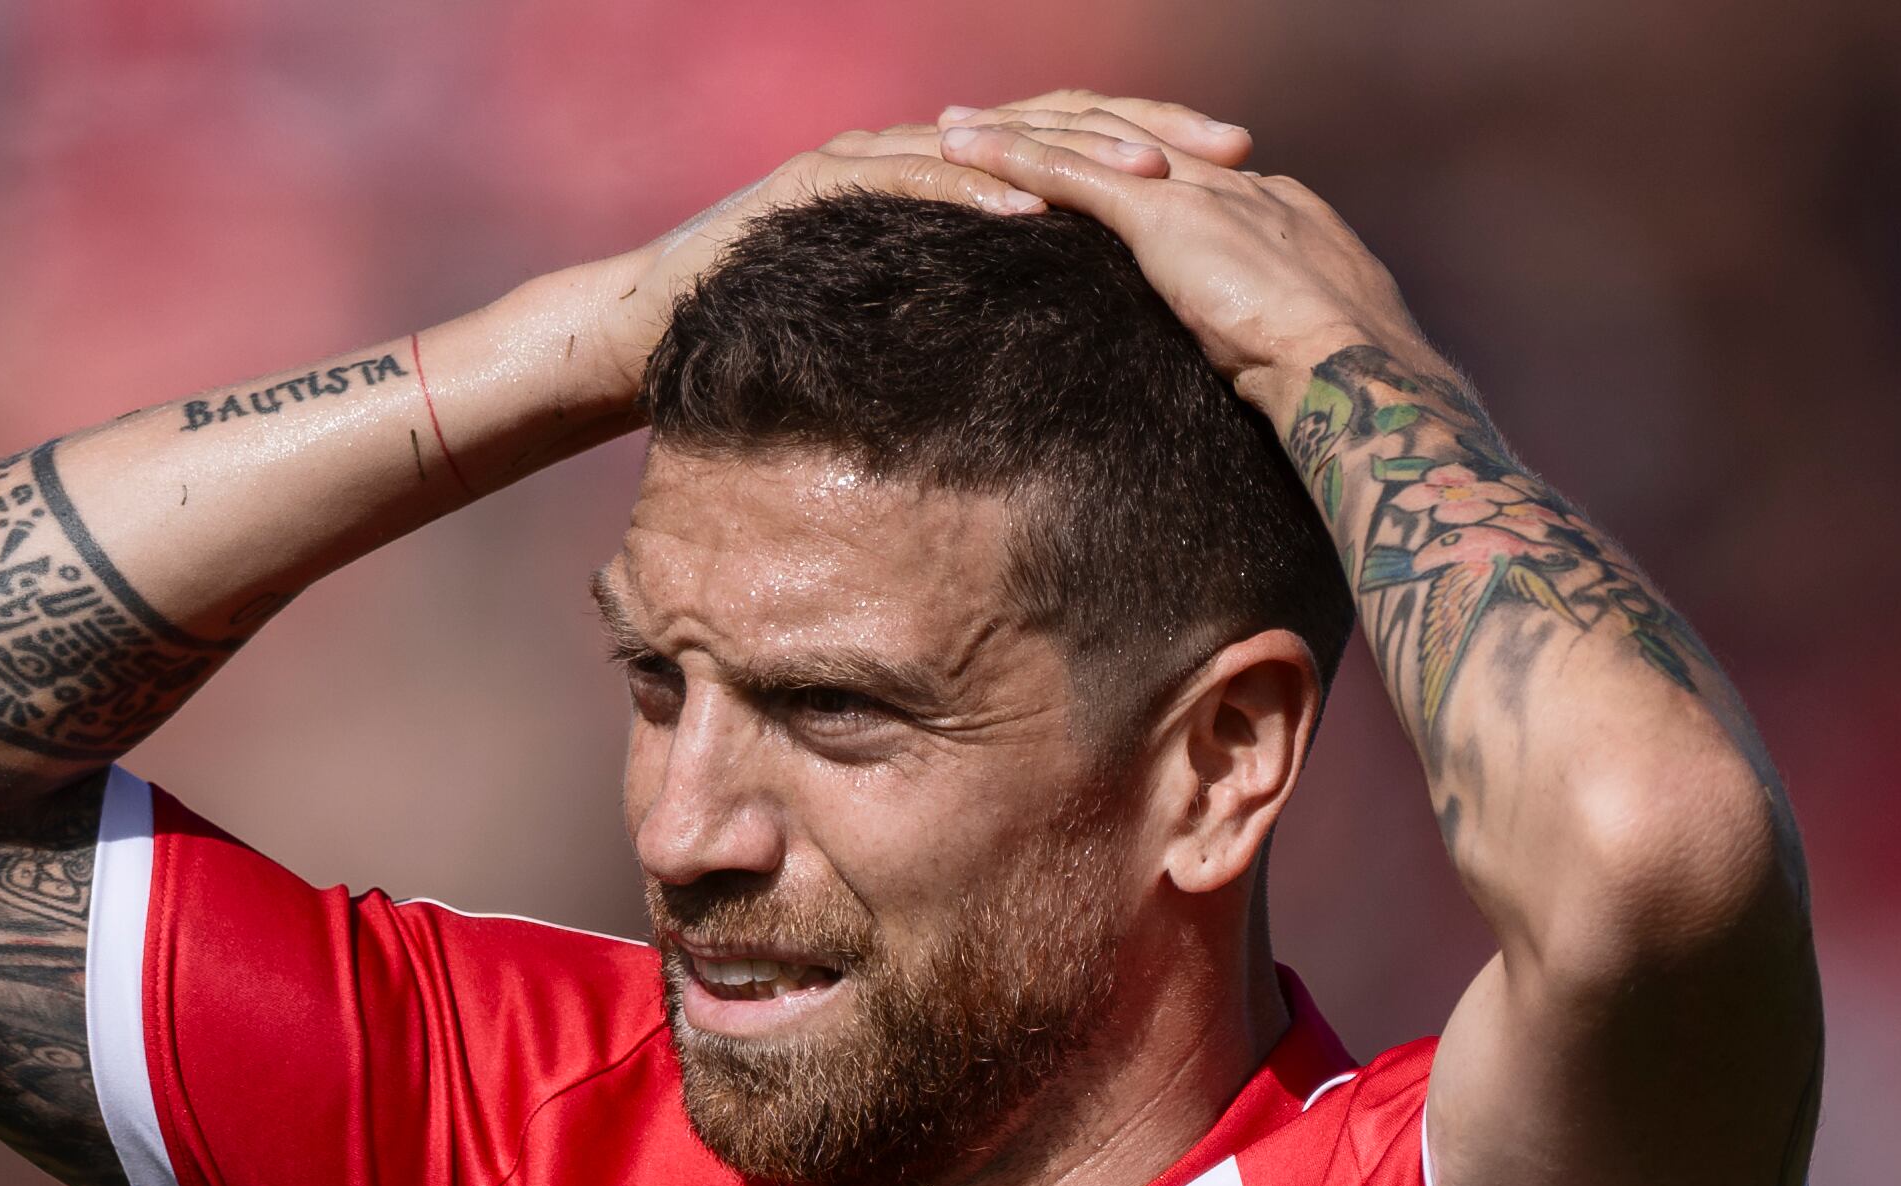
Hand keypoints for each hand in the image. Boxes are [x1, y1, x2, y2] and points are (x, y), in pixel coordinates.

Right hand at [582, 110, 1200, 385]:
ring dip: (1078, 157)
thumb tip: (1083, 349)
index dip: (1160, 145)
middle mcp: (922, 146)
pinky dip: (972, 193)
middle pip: (1055, 122)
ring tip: (1154, 178)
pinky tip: (1031, 211)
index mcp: (957, 173)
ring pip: (991, 141)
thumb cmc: (789, 331)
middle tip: (1230, 153)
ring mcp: (869, 156)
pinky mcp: (817, 186)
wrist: (659, 323)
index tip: (1242, 168)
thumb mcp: (914, 317)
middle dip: (1147, 132)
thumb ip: (987, 306)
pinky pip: (908, 180)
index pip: (1077, 144)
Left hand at [933, 93, 1430, 419]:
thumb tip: (1250, 365)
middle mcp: (1236, 186)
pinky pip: (1071, 174)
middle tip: (1002, 123)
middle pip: (1134, 143)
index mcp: (1279, 214)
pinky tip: (965, 150)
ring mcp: (1198, 194)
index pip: (1194, 178)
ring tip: (957, 127)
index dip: (1140, 171)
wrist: (1353, 370)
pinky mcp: (1162, 214)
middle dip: (1071, 133)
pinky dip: (1013, 159)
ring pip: (1090, 147)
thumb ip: (1269, 336)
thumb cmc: (1342, 382)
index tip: (1106, 174)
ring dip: (1018, 135)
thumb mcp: (1301, 348)